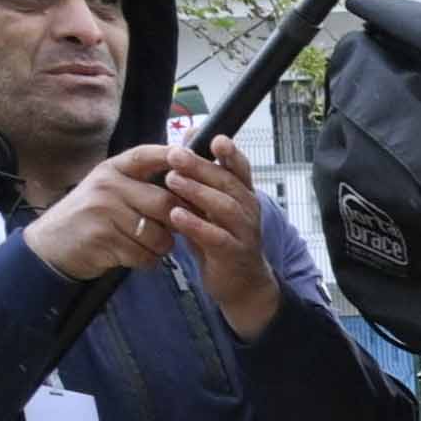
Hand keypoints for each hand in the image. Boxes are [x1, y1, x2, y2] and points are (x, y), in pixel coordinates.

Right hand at [20, 140, 199, 293]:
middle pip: (165, 202)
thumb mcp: (108, 190)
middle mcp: (107, 186)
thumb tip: (190, 184)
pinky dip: (145, 261)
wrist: (50, 244)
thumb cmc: (90, 217)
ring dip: (161, 246)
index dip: (171, 156)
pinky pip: (143, 254)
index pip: (145, 155)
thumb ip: (140, 185)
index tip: (191, 159)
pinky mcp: (102, 238)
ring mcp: (102, 211)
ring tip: (146, 245)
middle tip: (174, 230)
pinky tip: (131, 256)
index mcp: (111, 170)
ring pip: (158, 234)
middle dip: (177, 222)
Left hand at [150, 135, 282, 333]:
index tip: (214, 138)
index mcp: (243, 195)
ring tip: (172, 181)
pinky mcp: (233, 254)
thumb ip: (200, 178)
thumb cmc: (221, 238)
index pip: (240, 168)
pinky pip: (216, 237)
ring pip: (225, 207)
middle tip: (175, 155)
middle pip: (228, 183)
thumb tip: (183, 140)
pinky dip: (196, 225)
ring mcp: (244, 232)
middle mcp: (248, 210)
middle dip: (202, 167)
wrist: (241, 283)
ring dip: (197, 192)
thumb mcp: (211, 206)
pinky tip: (177, 215)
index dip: (230, 153)